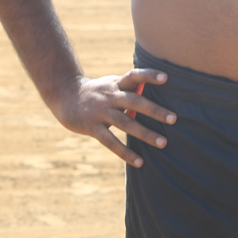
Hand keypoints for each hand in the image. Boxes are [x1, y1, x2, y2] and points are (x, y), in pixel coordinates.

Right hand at [48, 68, 176, 166]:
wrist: (64, 95)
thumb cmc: (96, 92)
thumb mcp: (111, 85)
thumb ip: (130, 92)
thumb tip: (154, 100)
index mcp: (116, 84)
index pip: (134, 76)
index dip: (149, 76)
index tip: (166, 78)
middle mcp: (110, 96)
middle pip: (134, 101)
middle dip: (155, 110)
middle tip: (174, 118)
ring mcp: (101, 112)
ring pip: (126, 123)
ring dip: (145, 134)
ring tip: (163, 143)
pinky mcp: (92, 127)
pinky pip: (111, 141)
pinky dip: (126, 152)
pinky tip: (139, 162)